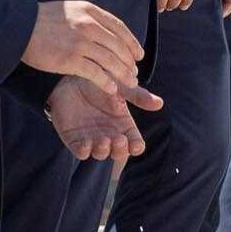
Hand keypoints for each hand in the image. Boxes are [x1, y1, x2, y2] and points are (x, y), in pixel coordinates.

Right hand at [23, 0, 143, 89]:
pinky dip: (107, 82)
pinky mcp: (70, 59)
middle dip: (130, 62)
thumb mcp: (70, 10)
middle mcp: (88, 25)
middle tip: (134, 73)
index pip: (120, 28)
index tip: (139, 55)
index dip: (133, 43)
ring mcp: (80, 42)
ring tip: (130, 83)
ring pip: (111, 61)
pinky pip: (96, 73)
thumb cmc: (41, 20)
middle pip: (119, 46)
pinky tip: (112, 88)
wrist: (16, 27)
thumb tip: (108, 33)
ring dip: (124, 74)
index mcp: (90, 12)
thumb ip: (90, 19)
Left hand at [47, 76, 162, 162]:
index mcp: (123, 126)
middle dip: (120, 151)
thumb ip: (138, 96)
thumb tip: (159, 103)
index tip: (135, 145)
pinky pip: (80, 151)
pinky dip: (84, 151)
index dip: (136, 147)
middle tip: (118, 140)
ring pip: (100, 153)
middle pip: (118, 152)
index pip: (134, 142)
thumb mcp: (121, 88)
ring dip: (103, 151)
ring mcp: (92, 138)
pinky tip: (86, 144)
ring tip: (103, 140)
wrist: (71, 77)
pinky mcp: (74, 139)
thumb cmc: (99, 83)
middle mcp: (110, 135)